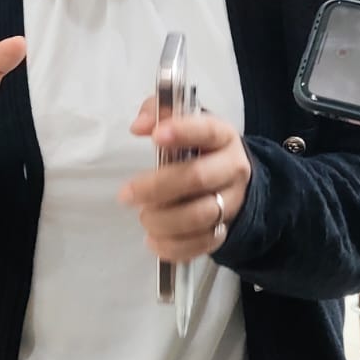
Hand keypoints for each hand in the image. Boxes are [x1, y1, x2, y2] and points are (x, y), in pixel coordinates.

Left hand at [119, 99, 251, 262]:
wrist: (232, 180)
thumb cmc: (198, 148)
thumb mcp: (182, 121)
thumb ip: (158, 112)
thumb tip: (139, 126)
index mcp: (223, 137)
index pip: (207, 131)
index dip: (183, 132)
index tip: (156, 137)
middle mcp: (232, 169)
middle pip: (198, 178)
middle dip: (157, 188)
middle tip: (126, 194)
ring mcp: (231, 203)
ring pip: (201, 216)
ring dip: (164, 220)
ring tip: (144, 217)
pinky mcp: (224, 231)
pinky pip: (201, 244)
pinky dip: (173, 246)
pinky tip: (153, 240)